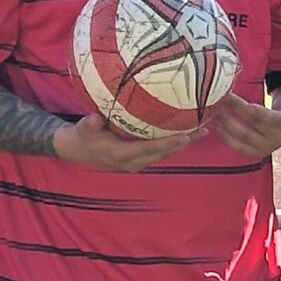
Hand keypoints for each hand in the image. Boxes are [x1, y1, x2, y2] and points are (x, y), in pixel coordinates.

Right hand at [53, 113, 207, 170]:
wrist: (76, 150)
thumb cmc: (82, 136)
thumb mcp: (83, 128)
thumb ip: (91, 124)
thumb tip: (96, 118)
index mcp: (122, 154)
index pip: (150, 149)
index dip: (168, 144)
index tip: (185, 136)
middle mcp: (133, 162)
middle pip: (164, 153)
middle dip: (184, 143)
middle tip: (203, 130)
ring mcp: (137, 162)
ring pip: (164, 154)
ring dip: (182, 144)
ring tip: (201, 131)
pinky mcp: (139, 159)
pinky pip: (159, 152)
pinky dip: (173, 144)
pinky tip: (185, 133)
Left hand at [209, 76, 280, 158]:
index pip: (274, 119)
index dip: (261, 114)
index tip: (248, 106)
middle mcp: (278, 138)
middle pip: (254, 123)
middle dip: (237, 109)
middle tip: (223, 97)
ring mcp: (266, 147)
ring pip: (244, 136)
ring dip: (228, 124)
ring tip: (216, 110)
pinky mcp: (257, 153)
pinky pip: (240, 148)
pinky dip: (228, 139)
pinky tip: (218, 126)